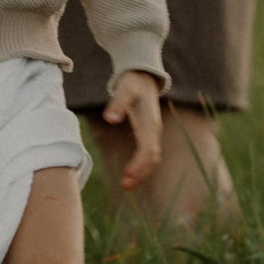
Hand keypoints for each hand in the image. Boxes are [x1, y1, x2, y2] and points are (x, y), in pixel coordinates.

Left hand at [101, 70, 165, 190]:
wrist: (142, 77)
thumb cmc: (133, 83)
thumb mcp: (124, 89)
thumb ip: (117, 103)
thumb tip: (109, 119)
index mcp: (150, 122)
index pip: (148, 148)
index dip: (139, 164)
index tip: (128, 175)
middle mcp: (154, 130)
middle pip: (153, 158)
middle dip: (141, 173)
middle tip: (125, 186)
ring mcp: (152, 133)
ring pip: (152, 158)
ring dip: (141, 173)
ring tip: (126, 185)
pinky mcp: (148, 134)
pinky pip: (148, 154)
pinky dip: (141, 166)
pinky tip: (130, 174)